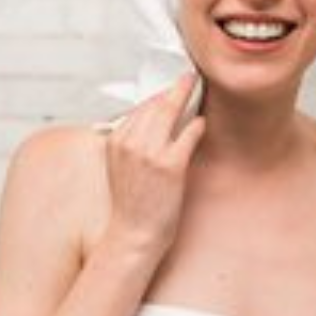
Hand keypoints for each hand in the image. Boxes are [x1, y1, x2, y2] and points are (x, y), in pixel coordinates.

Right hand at [103, 72, 205, 254]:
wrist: (134, 235)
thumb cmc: (131, 205)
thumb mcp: (120, 167)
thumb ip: (131, 142)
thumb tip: (153, 121)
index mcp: (115, 141)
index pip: (140, 107)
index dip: (158, 95)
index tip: (169, 87)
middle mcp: (130, 143)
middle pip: (156, 104)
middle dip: (175, 90)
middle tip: (189, 79)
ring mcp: (150, 153)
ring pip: (171, 112)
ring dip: (187, 99)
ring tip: (197, 92)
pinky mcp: (171, 165)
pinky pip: (189, 133)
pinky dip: (197, 126)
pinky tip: (200, 124)